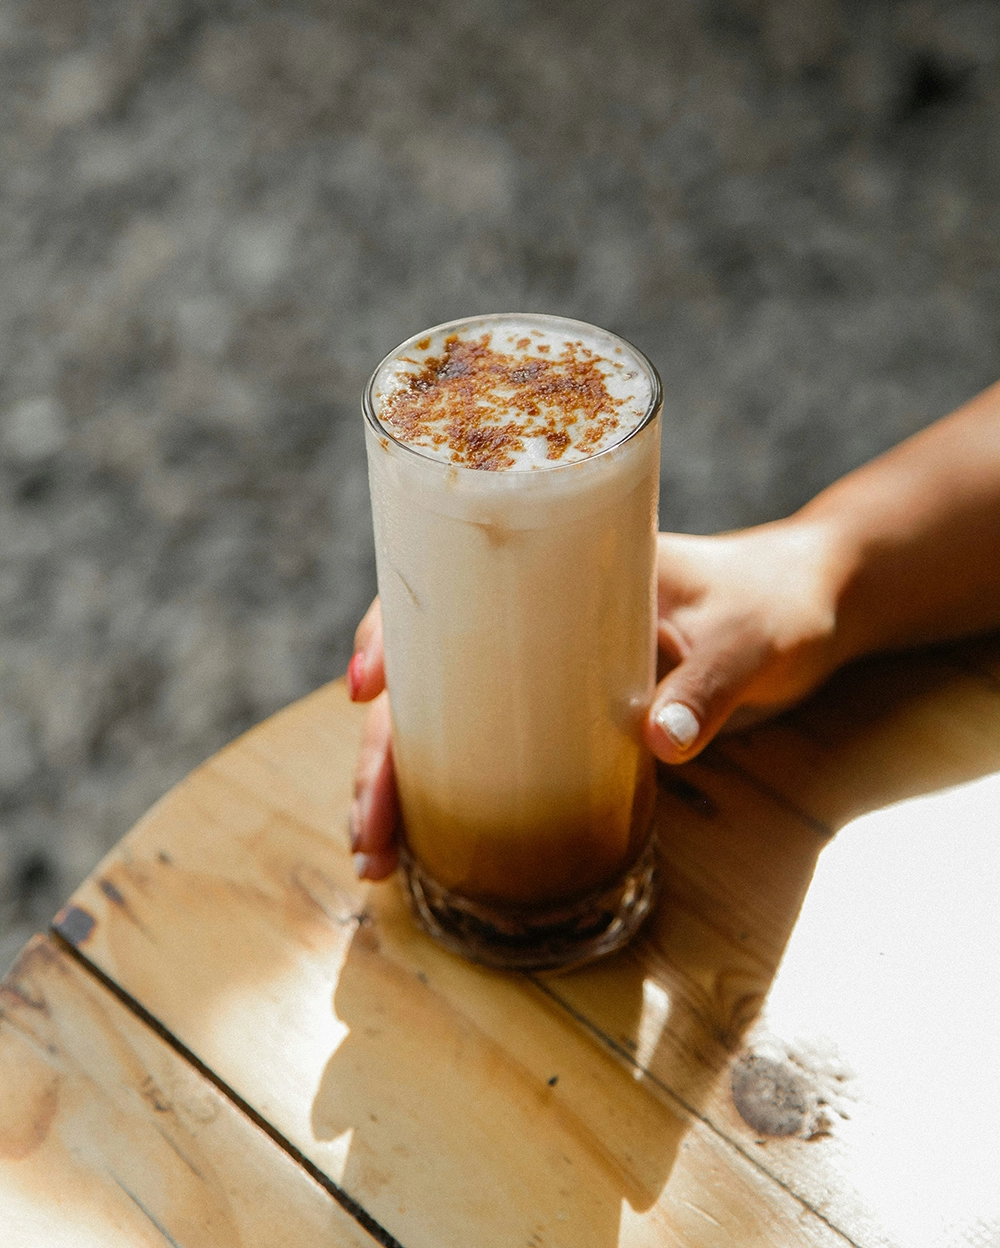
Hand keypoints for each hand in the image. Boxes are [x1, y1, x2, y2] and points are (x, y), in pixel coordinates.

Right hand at [346, 516, 850, 876]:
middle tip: (368, 831)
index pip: (447, 585)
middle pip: (427, 674)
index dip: (391, 633)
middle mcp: (535, 615)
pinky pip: (489, 746)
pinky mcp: (568, 712)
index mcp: (560, 566)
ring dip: (400, 783)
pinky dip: (448, 792)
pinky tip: (423, 845)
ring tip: (376, 856)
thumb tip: (660, 744)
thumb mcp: (750, 637)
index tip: (367, 692)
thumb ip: (711, 684)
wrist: (816, 605)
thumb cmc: (779, 600)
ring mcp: (546, 666)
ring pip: (445, 719)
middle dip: (382, 752)